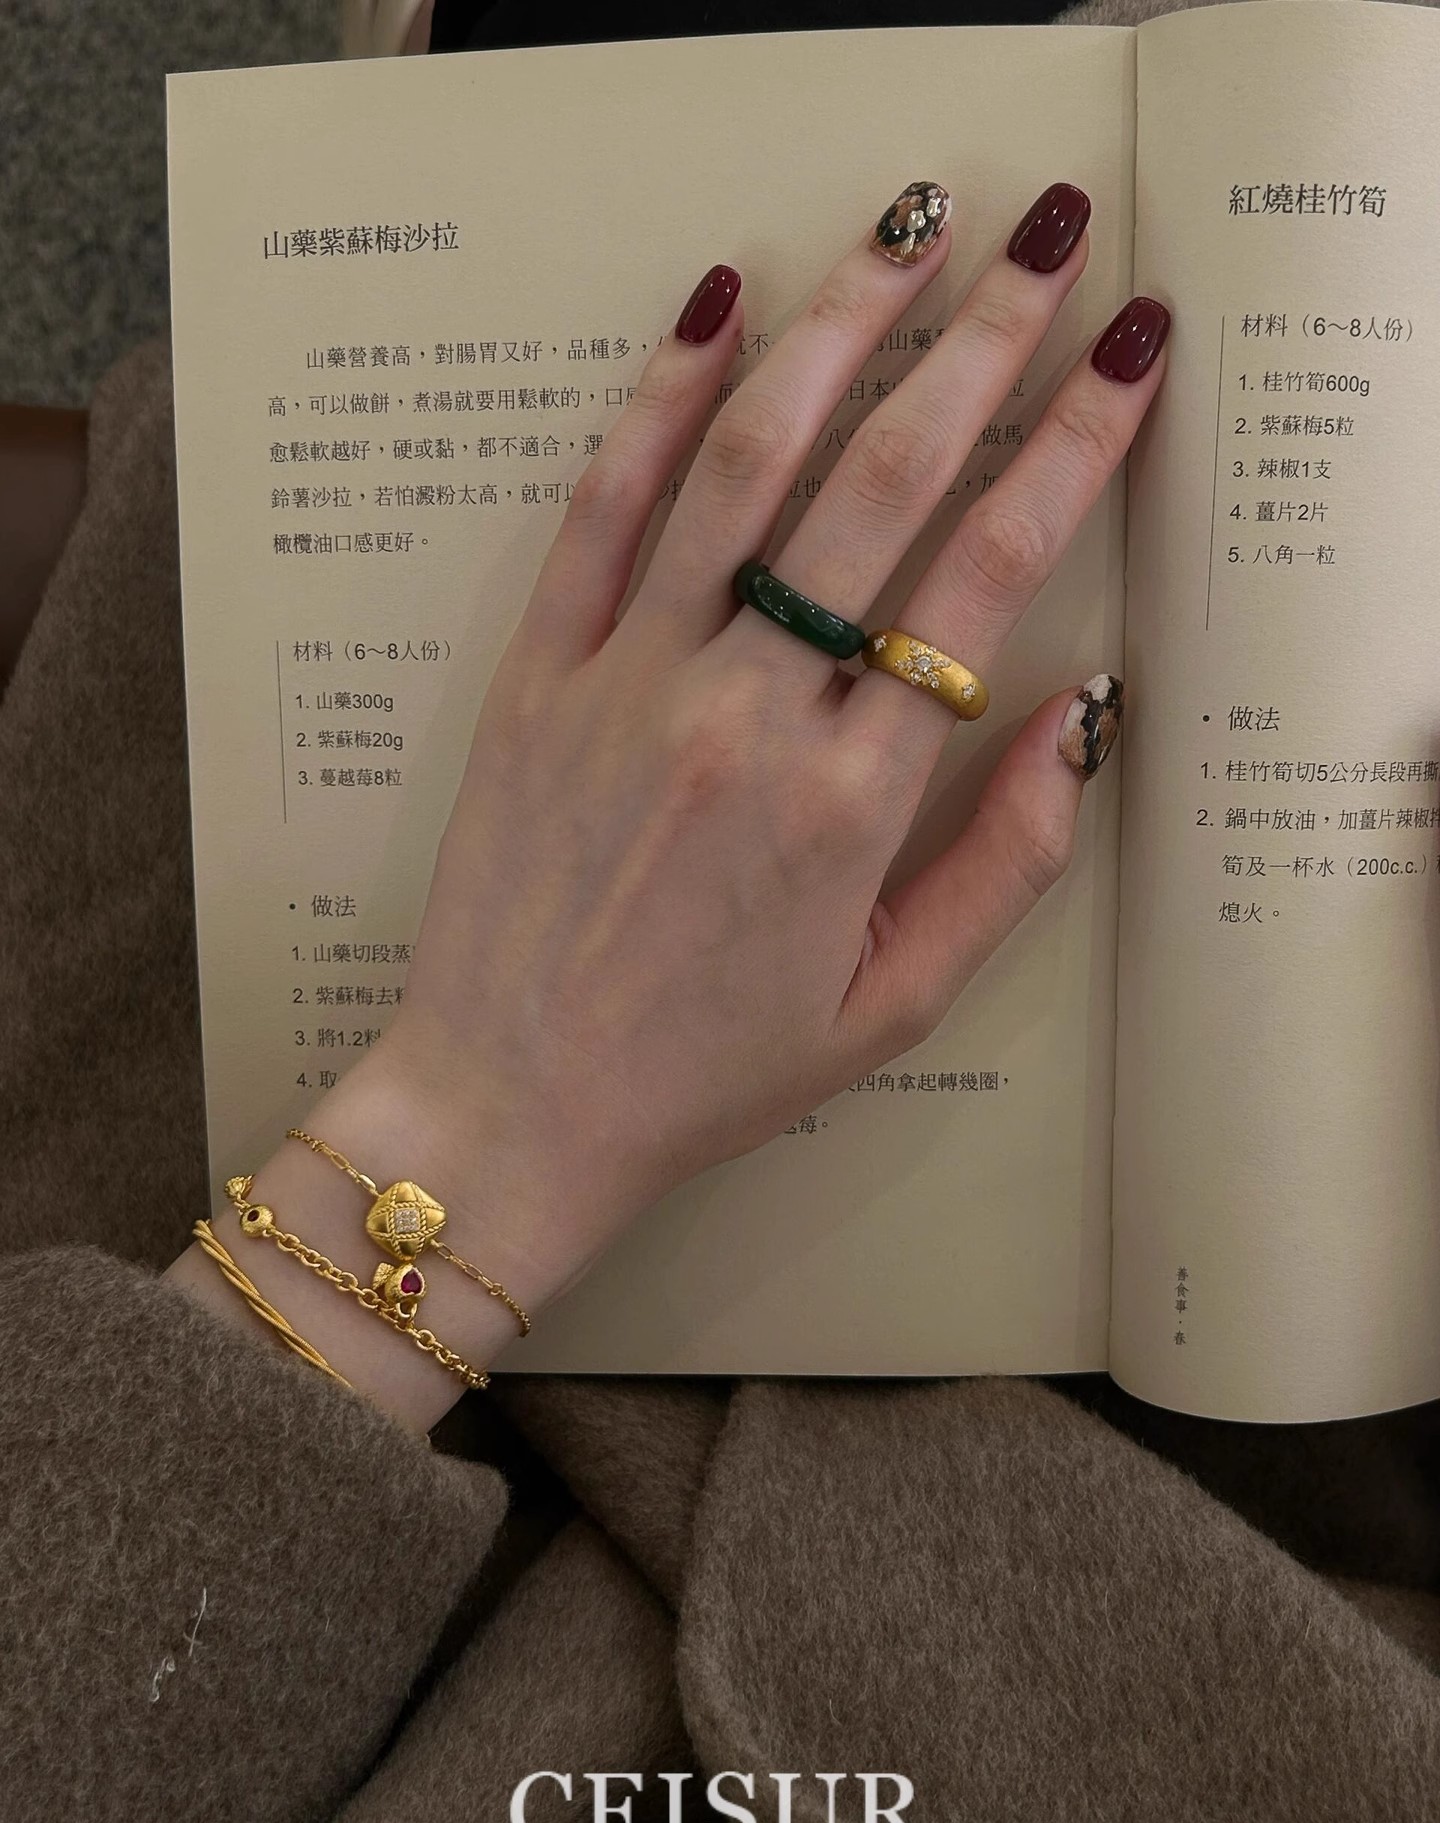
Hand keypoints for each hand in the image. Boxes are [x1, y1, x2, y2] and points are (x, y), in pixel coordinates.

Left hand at [369, 179, 1168, 1323]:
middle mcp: (745, 714)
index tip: (1124, 353)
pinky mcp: (539, 674)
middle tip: (1040, 241)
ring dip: (837, 330)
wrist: (513, 1103)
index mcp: (850, 801)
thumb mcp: (892, 1006)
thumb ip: (1005, 864)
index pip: (988, 574)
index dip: (1072, 444)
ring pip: (747, 464)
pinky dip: (660, 398)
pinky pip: (603, 507)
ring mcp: (631, 681)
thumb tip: (1082, 720)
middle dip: (980, 343)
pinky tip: (717, 308)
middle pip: (884, 483)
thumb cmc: (708, 1071)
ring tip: (906, 230)